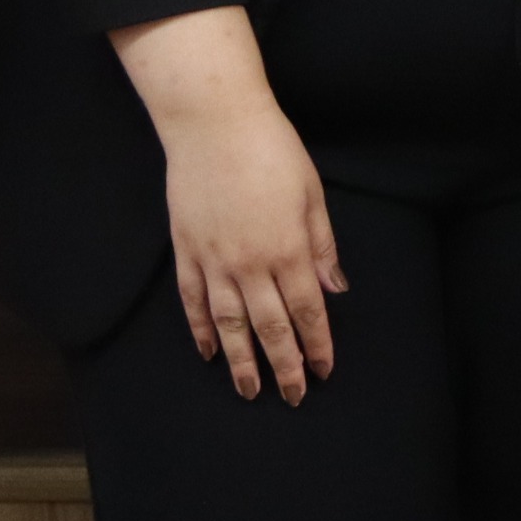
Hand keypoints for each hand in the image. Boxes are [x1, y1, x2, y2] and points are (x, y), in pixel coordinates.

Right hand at [162, 92, 344, 405]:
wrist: (213, 123)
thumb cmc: (271, 150)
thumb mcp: (311, 193)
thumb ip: (321, 245)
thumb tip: (334, 288)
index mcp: (288, 250)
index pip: (307, 312)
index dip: (317, 345)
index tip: (324, 370)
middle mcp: (250, 264)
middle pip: (270, 328)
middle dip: (284, 367)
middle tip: (293, 397)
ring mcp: (214, 260)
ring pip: (229, 325)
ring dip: (241, 362)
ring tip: (250, 391)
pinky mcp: (186, 250)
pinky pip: (193, 301)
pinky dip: (200, 330)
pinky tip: (208, 352)